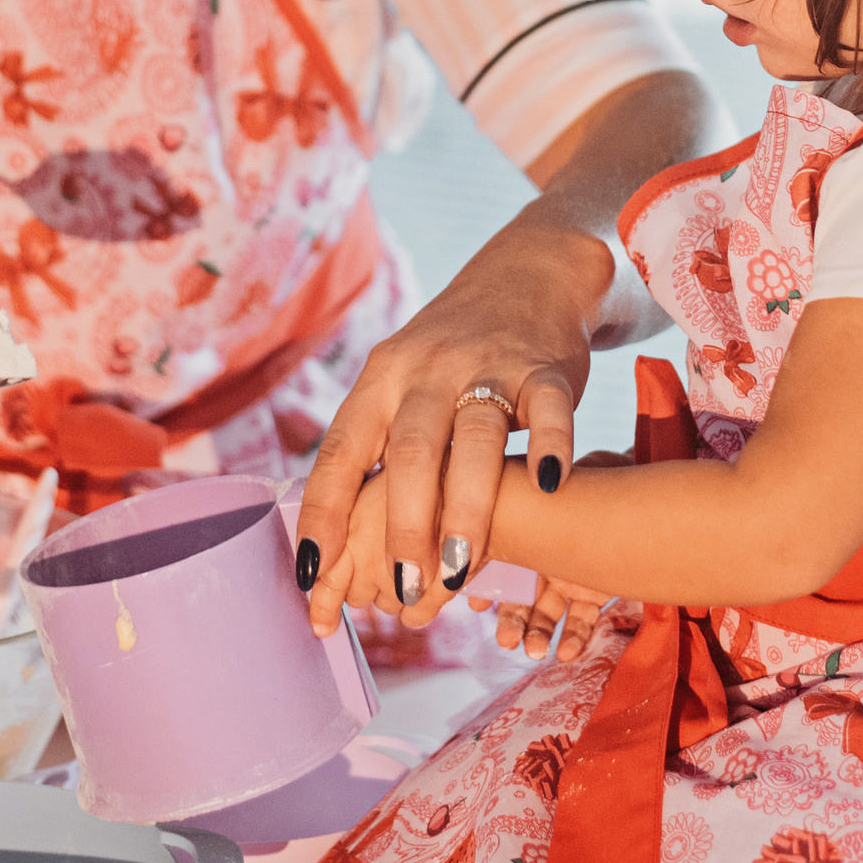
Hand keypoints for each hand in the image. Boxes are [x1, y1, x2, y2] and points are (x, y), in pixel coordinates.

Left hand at [295, 219, 598, 624]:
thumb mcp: (399, 385)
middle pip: (408, 450)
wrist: (528, 274)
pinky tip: (549, 486)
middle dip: (404, 525)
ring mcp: (487, 365)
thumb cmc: (451, 358)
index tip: (313, 575)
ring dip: (465, 508)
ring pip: (473, 438)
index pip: (341, 452)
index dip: (323, 514)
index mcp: (380, 380)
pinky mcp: (546, 367)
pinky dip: (549, 446)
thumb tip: (336, 545)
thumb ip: (376, 452)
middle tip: (405, 588)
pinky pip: (549, 409)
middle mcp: (427, 370)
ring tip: (458, 569)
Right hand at [466, 448, 625, 658]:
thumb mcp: (536, 493)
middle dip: (509, 619)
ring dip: (536, 633)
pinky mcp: (595, 585)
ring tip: (534, 651)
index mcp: (519, 525)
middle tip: (506, 641)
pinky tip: (567, 652)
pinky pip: (581, 617)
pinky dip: (573, 636)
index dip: (479, 585)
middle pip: (515, 593)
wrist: (636, 488)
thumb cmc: (584, 481)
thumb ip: (503, 515)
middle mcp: (539, 550)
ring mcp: (566, 569)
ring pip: (544, 610)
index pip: (489, 560)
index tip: (474, 606)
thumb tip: (458, 543)